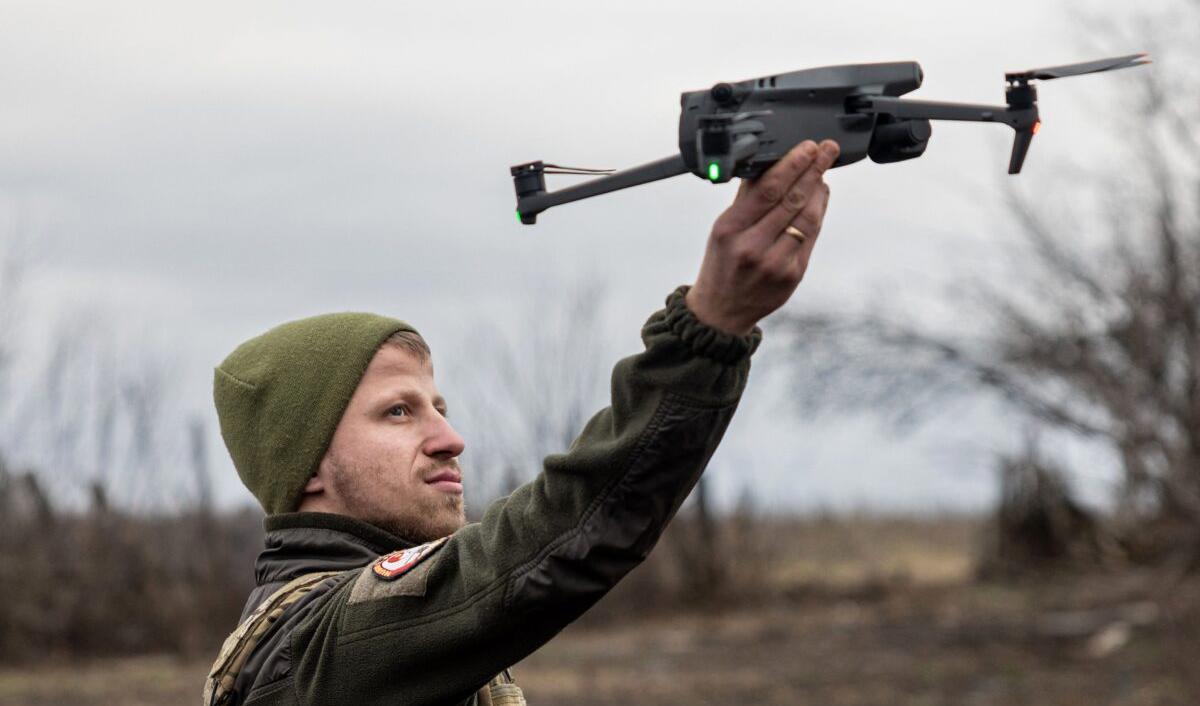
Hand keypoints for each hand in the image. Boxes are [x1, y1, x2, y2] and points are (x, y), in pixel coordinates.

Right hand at [686, 139, 838, 335]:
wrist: (721, 311)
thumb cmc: (721, 265)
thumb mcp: (722, 229)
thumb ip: (745, 199)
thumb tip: (771, 166)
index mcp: (730, 229)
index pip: (767, 189)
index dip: (793, 165)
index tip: (808, 148)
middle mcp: (753, 246)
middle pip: (792, 200)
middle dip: (813, 170)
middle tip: (827, 150)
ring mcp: (775, 263)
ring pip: (807, 218)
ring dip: (819, 191)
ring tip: (823, 172)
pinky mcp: (792, 276)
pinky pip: (811, 238)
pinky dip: (818, 214)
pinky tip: (819, 199)